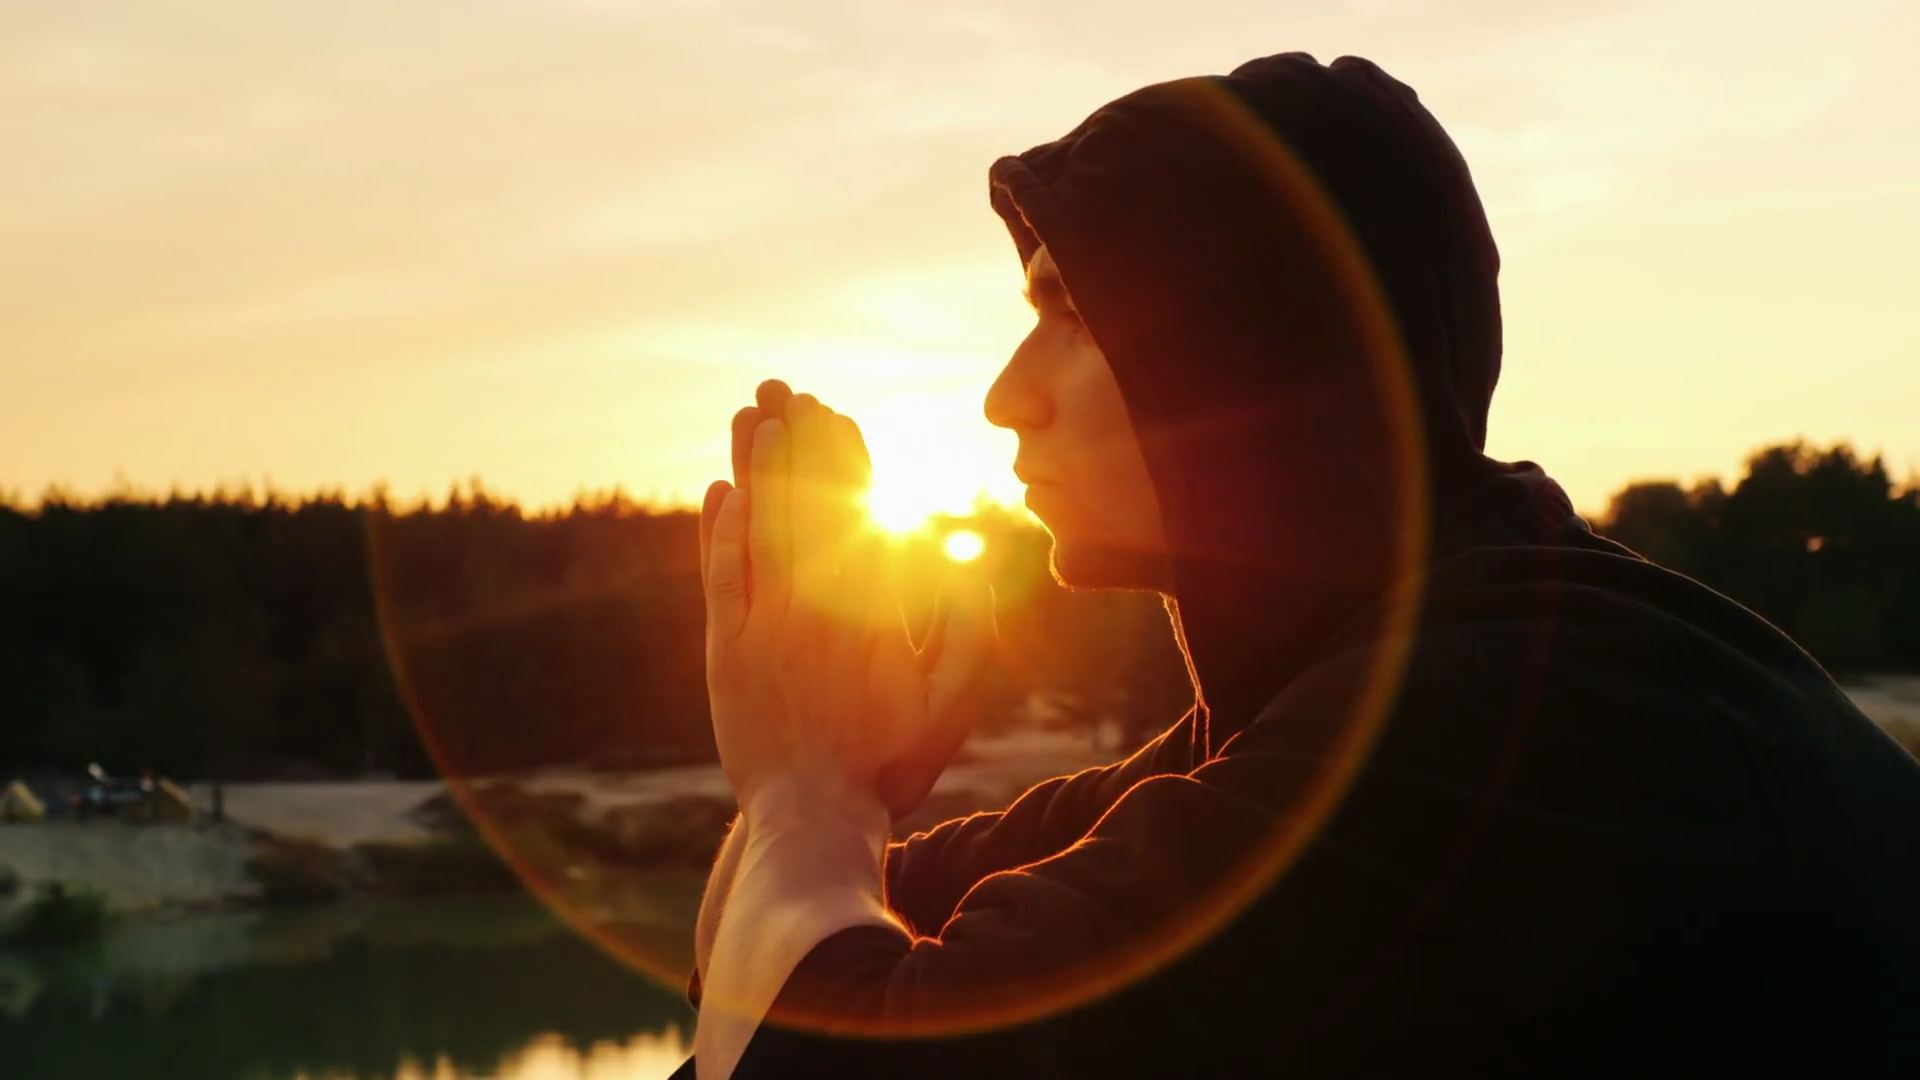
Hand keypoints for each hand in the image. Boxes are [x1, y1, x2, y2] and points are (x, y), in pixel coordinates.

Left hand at [698, 382, 993, 818]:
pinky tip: (724, 490)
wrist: (814, 817)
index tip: (836, 415)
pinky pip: (722, 573)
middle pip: (806, 504)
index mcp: (874, 609)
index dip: (844, 459)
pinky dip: (722, 528)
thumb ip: (968, 629)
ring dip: (758, 467)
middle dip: (797, 442)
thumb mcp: (953, 702)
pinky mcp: (728, 650)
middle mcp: (819, 604)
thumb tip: (968, 561)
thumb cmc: (889, 764)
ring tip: (755, 416)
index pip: (859, 513)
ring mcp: (768, 624)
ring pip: (761, 525)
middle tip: (785, 391)